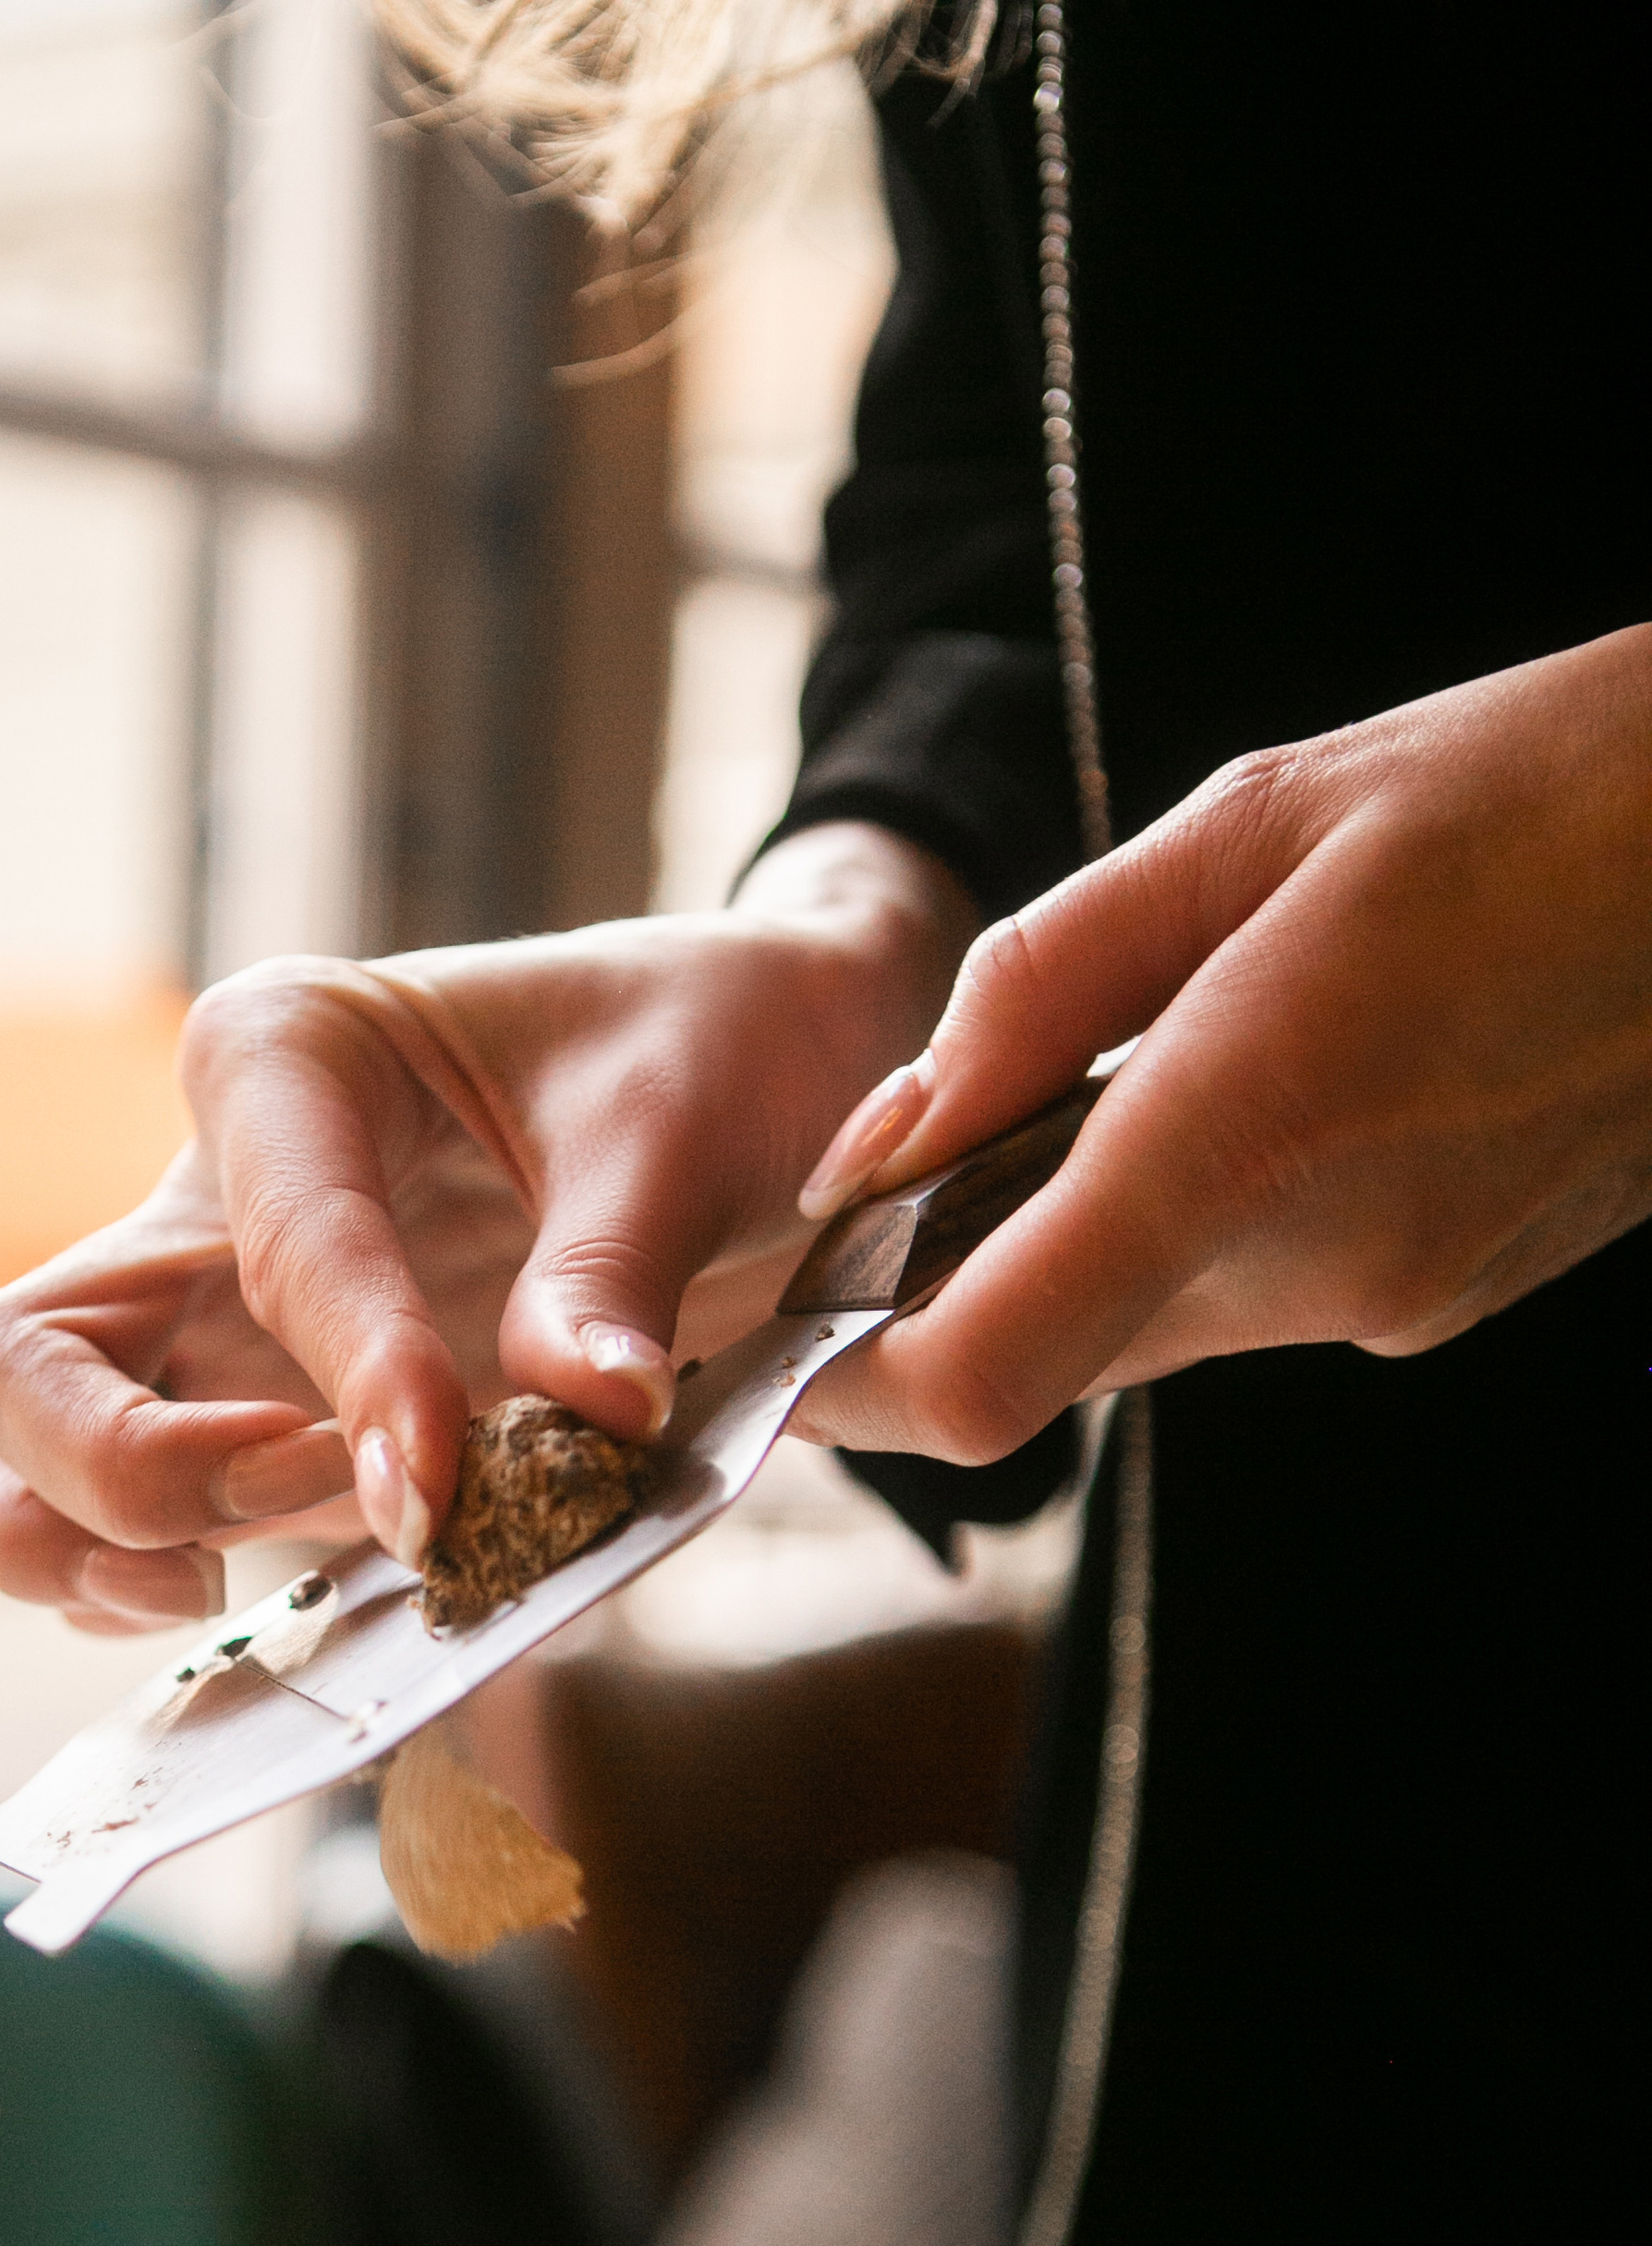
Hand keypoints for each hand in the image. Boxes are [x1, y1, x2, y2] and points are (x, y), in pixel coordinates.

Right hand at [0, 826, 974, 1624]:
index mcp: (285, 1054)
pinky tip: (276, 1602)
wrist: (742, 1082)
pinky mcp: (233, 1421)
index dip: (351, 1375)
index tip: (438, 1486)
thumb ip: (616, 1271)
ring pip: (13, 1455)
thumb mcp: (681, 1129)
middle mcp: (200, 1193)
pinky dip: (148, 1589)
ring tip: (254, 1578)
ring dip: (100, 1549)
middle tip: (319, 1501)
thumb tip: (596, 1418)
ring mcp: (196, 1319)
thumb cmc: (697, 1056)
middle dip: (130, 1471)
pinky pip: (106, 1526)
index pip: (272, 1238)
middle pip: (17, 1361)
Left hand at [787, 626, 1651, 1461]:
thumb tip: (883, 1140)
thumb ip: (1037, 990)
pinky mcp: (1438, 1298)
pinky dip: (1189, 1231)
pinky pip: (1246, 1297)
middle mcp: (1317, 1262)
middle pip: (1035, 1362)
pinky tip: (1248, 1096)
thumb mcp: (1251, 822)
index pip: (978, 1378)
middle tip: (878, 1205)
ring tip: (1087, 1096)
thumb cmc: (1536, 791)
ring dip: (1067, 1251)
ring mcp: (1389, 1300)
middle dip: (931, 1305)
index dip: (843, 1391)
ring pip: (1139, 1331)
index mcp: (1246, 1129)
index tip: (772, 1337)